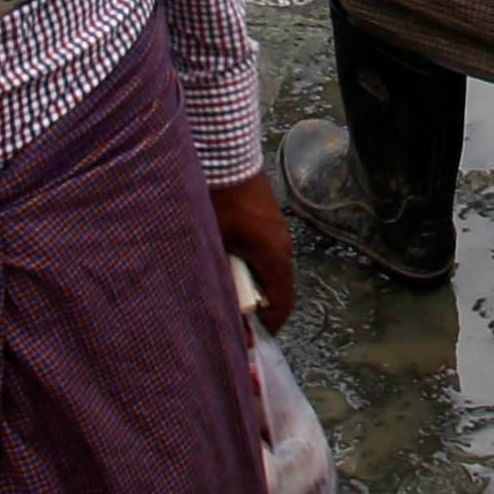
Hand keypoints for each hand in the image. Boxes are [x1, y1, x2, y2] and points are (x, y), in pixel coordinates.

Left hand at [207, 166, 293, 327]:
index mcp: (274, 257)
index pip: (281, 304)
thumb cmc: (216, 201)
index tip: (249, 340)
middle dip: (255, 308)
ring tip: (225, 292)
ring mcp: (276, 230)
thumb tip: (216, 310)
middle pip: (276, 288)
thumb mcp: (211, 245)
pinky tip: (226, 264)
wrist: (224, 153)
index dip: (266, 326)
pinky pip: (263, 251)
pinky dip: (248, 265)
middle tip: (232, 320)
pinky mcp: (267, 218)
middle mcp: (282, 245)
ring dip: (250, 285)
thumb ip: (216, 279)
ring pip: (268, 270)